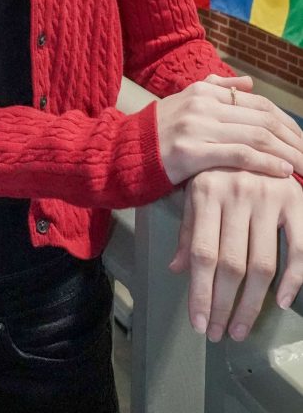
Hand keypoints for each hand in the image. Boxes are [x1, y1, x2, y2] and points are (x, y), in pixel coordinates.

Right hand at [155, 75, 302, 182]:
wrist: (122, 152)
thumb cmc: (156, 132)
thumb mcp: (184, 101)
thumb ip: (215, 88)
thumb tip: (248, 83)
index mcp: (203, 92)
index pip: (257, 103)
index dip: (286, 121)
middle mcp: (202, 105)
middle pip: (262, 118)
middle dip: (293, 138)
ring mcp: (197, 127)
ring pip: (255, 136)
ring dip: (287, 152)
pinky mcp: (191, 152)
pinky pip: (238, 155)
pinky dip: (266, 163)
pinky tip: (283, 172)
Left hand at [169, 169, 302, 341]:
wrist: (257, 134)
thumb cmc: (221, 167)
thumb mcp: (196, 188)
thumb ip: (189, 228)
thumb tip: (176, 268)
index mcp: (206, 191)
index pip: (201, 253)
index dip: (200, 292)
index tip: (199, 323)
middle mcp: (237, 193)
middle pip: (230, 265)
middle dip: (224, 305)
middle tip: (219, 333)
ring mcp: (269, 197)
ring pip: (262, 264)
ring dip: (252, 304)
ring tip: (241, 327)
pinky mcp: (296, 200)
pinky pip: (298, 249)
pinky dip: (293, 280)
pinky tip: (280, 302)